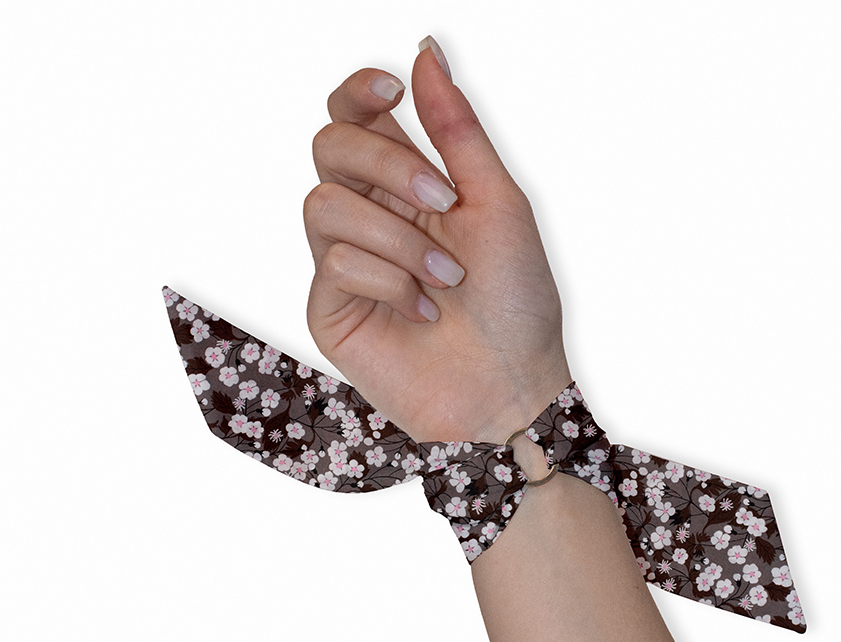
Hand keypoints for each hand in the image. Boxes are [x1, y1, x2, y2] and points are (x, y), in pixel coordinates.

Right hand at [303, 37, 571, 443]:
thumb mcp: (498, 204)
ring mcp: (346, 263)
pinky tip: (423, 314)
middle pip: (329, 145)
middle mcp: (371, 216)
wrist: (509, 389)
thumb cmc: (516, 304)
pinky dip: (389, 282)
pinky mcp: (330, 307)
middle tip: (443, 204)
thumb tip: (425, 53)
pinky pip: (336, 262)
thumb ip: (457, 131)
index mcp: (410, 186)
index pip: (356, 117)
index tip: (394, 92)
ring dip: (398, 238)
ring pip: (324, 203)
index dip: (360, 92)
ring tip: (445, 281)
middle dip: (385, 163)